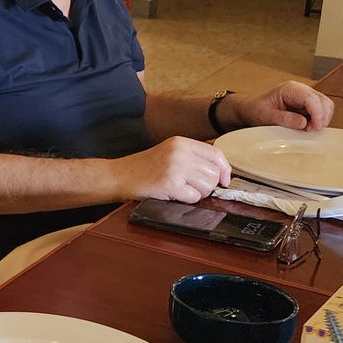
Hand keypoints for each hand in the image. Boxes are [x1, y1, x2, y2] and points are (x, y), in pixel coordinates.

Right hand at [116, 136, 232, 203]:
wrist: (118, 176)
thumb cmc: (142, 168)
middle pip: (214, 172)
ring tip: (181, 190)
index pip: (216, 154)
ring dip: (198, 193)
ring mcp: (175, 168)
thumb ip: (191, 156)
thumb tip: (220, 171)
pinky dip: (187, 200)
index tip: (224, 179)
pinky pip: (194, 197)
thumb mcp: (168, 152)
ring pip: (208, 186)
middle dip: (208, 184)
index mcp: (180, 142)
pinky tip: (174, 194)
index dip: (224, 169)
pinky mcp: (171, 184)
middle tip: (191, 186)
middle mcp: (180, 152)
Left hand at [229, 81, 334, 132]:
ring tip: (308, 130)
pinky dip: (318, 122)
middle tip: (311, 131)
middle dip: (322, 118)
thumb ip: (284, 119)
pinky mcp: (307, 106)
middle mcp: (301, 90)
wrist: (249, 109)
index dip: (317, 113)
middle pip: (323, 102)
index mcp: (290, 89)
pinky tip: (307, 128)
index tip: (315, 128)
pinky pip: (320, 113)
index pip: (311, 98)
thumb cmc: (255, 109)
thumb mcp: (265, 116)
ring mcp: (305, 98)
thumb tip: (303, 123)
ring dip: (321, 120)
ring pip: (325, 107)